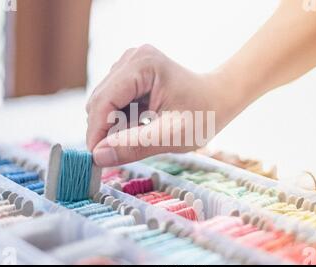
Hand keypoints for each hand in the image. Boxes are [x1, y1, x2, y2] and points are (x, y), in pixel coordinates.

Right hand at [86, 45, 249, 166]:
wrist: (219, 99)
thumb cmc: (203, 116)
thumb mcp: (170, 136)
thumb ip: (133, 146)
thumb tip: (98, 156)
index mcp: (142, 65)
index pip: (104, 101)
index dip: (96, 132)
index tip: (96, 159)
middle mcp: (132, 58)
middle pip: (100, 101)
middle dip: (104, 130)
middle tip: (118, 154)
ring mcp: (130, 64)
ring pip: (103, 103)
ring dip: (112, 125)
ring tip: (138, 137)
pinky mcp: (130, 74)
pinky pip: (112, 102)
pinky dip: (119, 120)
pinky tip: (139, 127)